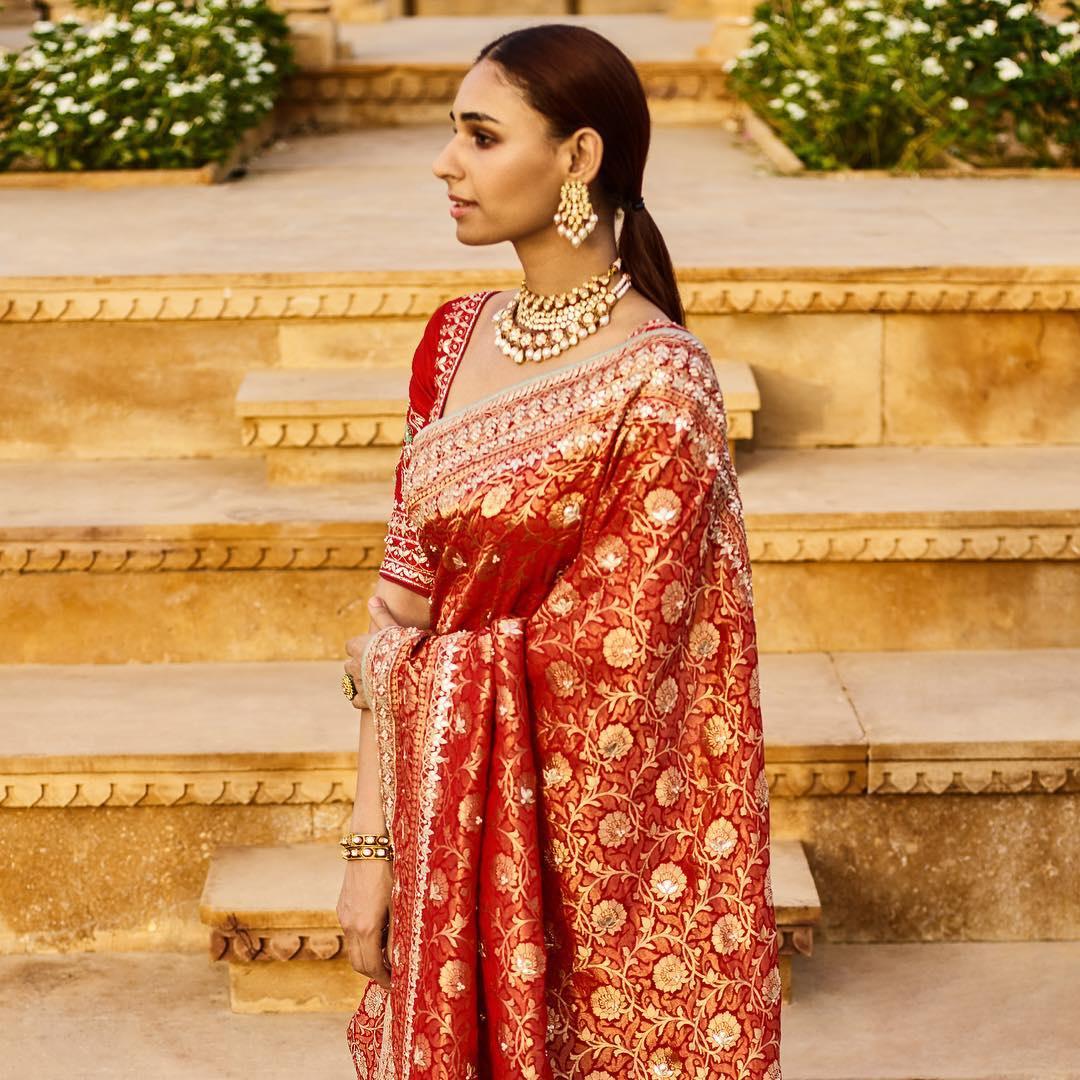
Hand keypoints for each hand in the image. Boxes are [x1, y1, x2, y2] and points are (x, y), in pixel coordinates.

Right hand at [336, 856, 393, 987]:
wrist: (368, 847)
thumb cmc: (390, 872)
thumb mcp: (399, 905)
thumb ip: (397, 935)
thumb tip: (400, 961)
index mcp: (366, 928)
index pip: (371, 967)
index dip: (384, 979)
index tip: (397, 985)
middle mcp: (350, 925)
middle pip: (358, 964)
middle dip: (375, 974)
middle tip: (393, 976)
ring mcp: (344, 916)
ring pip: (353, 950)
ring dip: (368, 958)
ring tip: (389, 955)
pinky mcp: (342, 907)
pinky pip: (350, 934)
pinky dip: (363, 942)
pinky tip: (379, 933)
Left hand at [344, 598, 401, 710]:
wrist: (412, 675)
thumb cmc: (404, 649)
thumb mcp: (394, 628)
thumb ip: (381, 615)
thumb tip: (372, 599)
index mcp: (358, 646)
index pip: (350, 645)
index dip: (361, 647)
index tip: (373, 649)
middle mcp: (353, 665)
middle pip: (349, 664)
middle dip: (359, 666)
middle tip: (379, 666)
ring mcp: (357, 684)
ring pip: (350, 683)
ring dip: (360, 682)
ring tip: (377, 682)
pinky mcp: (363, 701)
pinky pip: (355, 700)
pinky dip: (362, 699)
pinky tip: (374, 697)